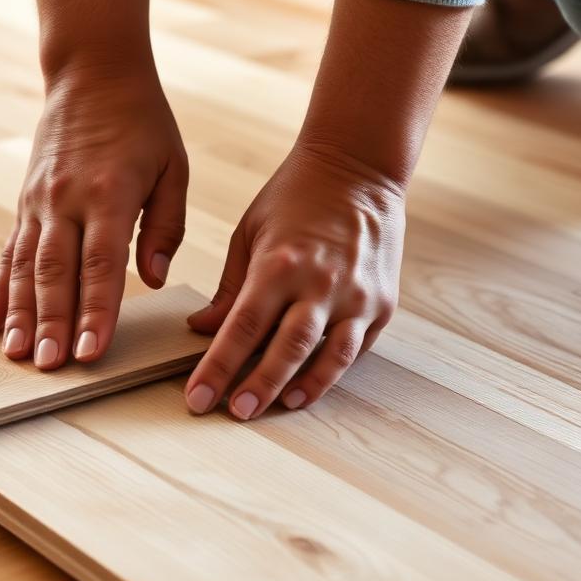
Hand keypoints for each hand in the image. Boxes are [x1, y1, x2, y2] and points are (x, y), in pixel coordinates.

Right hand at [0, 63, 187, 367]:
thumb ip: (166, 226)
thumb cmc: (143, 122)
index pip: (102, 264)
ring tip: (15, 354)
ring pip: (25, 267)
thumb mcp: (173, 167)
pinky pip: (8, 252)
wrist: (92, 71)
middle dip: (52, 323)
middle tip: (48, 367)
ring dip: (19, 314)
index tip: (91, 351)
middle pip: (56, 272)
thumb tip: (156, 279)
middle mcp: (66, 200)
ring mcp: (39, 202)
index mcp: (110, 193)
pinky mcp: (24, 202)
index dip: (96, 311)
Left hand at [185, 143, 404, 418]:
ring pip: (330, 356)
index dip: (218, 367)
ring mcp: (357, 296)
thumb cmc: (295, 197)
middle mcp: (321, 283)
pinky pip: (356, 348)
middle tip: (235, 413)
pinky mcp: (382, 303)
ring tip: (277, 408)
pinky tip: (310, 387)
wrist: (358, 167)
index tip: (198, 397)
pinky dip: (333, 371)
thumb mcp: (249, 234)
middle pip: (287, 349)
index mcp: (280, 264)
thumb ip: (229, 288)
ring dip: (302, 388)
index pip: (242, 327)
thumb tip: (202, 329)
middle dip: (258, 386)